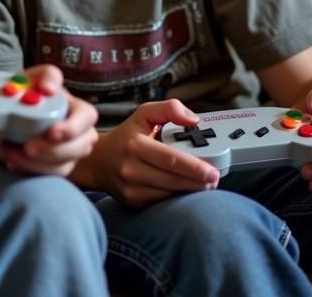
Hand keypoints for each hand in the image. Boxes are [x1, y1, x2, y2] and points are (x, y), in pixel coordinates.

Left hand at [0, 65, 98, 175]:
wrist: (13, 114)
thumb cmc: (29, 93)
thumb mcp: (35, 77)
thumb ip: (46, 75)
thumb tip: (49, 88)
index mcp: (78, 110)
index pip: (87, 118)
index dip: (72, 128)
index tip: (51, 133)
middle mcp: (80, 134)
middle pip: (79, 148)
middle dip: (52, 151)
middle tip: (27, 147)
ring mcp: (70, 154)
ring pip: (62, 166)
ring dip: (35, 163)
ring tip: (9, 151)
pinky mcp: (56, 168)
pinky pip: (47, 176)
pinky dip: (28, 170)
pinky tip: (11, 159)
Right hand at [79, 99, 219, 207]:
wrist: (97, 161)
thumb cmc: (124, 137)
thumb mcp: (143, 114)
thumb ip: (168, 109)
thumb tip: (193, 120)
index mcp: (135, 145)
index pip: (170, 159)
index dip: (194, 167)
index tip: (212, 171)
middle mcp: (131, 168)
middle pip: (173, 180)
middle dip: (198, 182)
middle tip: (214, 179)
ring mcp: (131, 188)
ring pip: (169, 194)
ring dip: (190, 192)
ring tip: (204, 185)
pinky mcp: (133, 202)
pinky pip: (162, 202)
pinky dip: (176, 198)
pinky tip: (184, 190)